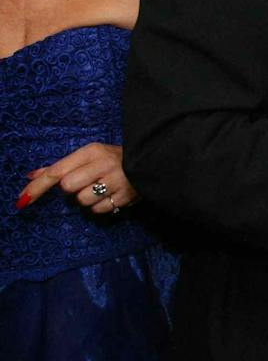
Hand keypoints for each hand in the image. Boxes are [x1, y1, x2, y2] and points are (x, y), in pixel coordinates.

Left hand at [15, 142, 138, 213]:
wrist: (151, 161)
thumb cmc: (113, 160)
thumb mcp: (89, 156)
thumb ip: (60, 166)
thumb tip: (31, 176)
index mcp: (92, 151)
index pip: (57, 171)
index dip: (37, 187)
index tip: (22, 200)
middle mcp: (104, 164)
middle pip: (68, 187)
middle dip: (73, 188)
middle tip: (86, 181)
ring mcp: (116, 180)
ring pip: (83, 200)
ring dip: (87, 198)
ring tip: (101, 188)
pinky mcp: (125, 196)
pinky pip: (98, 210)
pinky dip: (100, 206)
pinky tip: (110, 195)